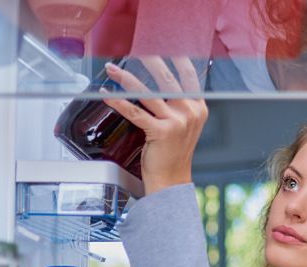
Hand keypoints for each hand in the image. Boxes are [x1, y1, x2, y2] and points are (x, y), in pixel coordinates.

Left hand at [102, 57, 207, 194]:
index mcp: (198, 108)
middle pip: (167, 79)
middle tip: (134, 52)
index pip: (189, 75)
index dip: (176, 58)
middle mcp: (190, 112)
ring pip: (147, 93)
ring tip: (113, 71)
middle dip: (148, 62)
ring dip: (126, 79)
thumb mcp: (185, 126)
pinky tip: (108, 96)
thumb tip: (160, 85)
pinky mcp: (161, 132)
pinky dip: (119, 102)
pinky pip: (135, 112)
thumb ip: (179, 106)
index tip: (162, 46)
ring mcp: (177, 122)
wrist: (172, 180)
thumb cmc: (174, 154)